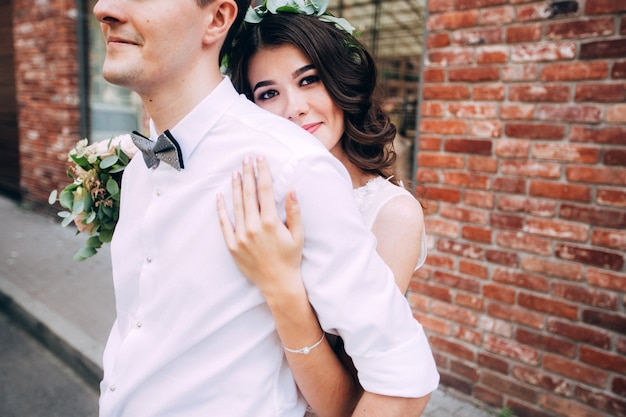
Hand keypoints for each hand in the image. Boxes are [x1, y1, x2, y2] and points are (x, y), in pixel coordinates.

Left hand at [217, 155, 304, 296]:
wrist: (277, 284)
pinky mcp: (232, 245)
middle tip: (246, 159)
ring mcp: (241, 236)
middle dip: (248, 174)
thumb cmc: (290, 259)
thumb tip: (291, 190)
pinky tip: (220, 196)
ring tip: (236, 173)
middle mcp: (254, 227)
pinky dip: (221, 209)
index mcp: (271, 222)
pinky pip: (224, 223)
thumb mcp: (298, 235)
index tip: (260, 159)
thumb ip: (294, 211)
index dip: (262, 172)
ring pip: (237, 205)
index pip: (265, 190)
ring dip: (236, 187)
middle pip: (249, 194)